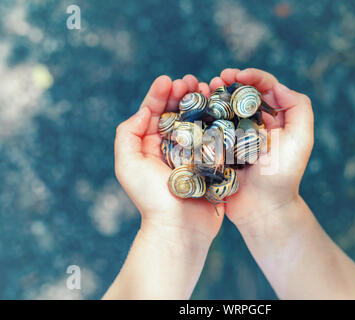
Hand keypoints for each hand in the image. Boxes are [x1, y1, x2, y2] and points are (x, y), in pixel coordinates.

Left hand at [115, 75, 223, 245]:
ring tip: (208, 88)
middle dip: (183, 94)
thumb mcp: (127, 165)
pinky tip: (222, 108)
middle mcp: (171, 147)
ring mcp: (194, 153)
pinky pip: (216, 136)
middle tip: (192, 81)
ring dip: (202, 102)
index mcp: (150, 145)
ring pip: (198, 121)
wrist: (180, 228)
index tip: (168, 80)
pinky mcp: (212, 161)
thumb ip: (127, 134)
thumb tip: (144, 111)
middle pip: (177, 113)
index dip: (159, 94)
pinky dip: (218, 120)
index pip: (153, 113)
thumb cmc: (151, 198)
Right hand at [209, 68, 313, 230]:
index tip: (237, 75)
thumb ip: (298, 108)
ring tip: (205, 88)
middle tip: (218, 79)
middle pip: (240, 95)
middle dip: (229, 82)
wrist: (262, 208)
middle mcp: (254, 125)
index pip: (264, 89)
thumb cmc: (283, 175)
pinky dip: (203, 115)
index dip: (252, 77)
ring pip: (223, 109)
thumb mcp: (301, 139)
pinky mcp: (219, 150)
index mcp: (274, 120)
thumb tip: (276, 86)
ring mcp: (234, 137)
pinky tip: (196, 108)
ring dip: (214, 95)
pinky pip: (210, 128)